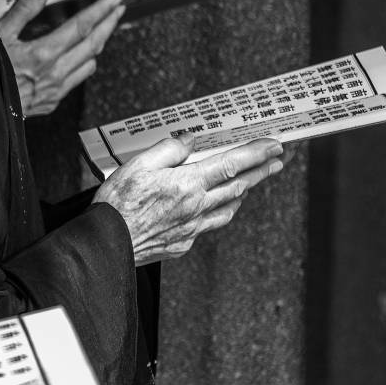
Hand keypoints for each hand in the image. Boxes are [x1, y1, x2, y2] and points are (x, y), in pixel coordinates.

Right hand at [0, 0, 124, 115]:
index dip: (101, 11)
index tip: (113, 1)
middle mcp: (55, 72)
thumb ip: (23, 9)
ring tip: (102, 30)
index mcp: (44, 52)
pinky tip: (81, 57)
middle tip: (117, 10)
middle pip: (93, 44)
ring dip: (98, 44)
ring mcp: (56, 89)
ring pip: (89, 63)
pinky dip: (84, 63)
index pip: (82, 26)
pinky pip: (77, 79)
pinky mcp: (51, 101)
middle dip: (108, 24)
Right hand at [93, 136, 288, 265]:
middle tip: (278, 160)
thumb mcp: (139, 164)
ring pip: (229, 208)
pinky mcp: (183, 243)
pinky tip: (221, 206)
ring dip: (245, 191)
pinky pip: (211, 224)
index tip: (274, 145)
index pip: (232, 163)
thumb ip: (169, 149)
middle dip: (261, 171)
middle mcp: (196, 207)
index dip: (256, 153)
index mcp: (188, 184)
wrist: (107, 245)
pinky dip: (222, 211)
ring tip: (254, 181)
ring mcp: (192, 228)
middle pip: (238, 186)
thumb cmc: (119, 204)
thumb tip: (190, 139)